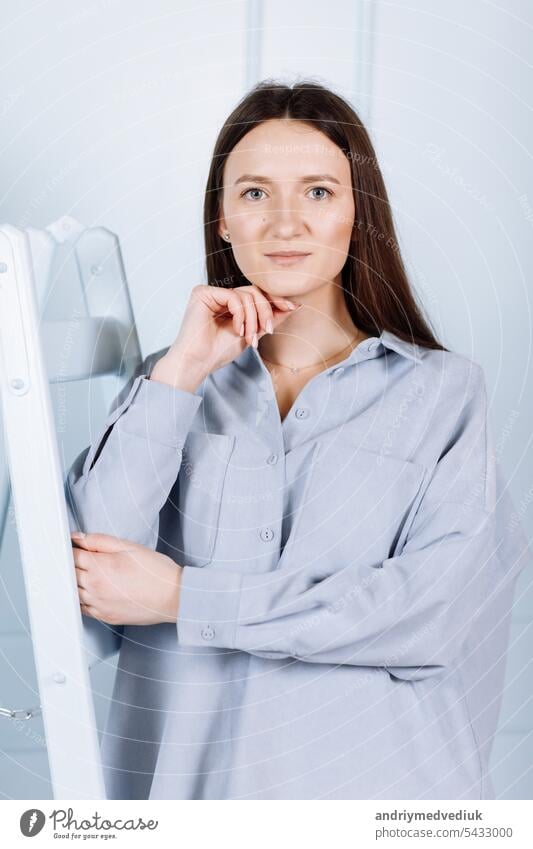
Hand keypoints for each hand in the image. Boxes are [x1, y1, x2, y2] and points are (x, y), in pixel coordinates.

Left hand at [71, 532, 180, 625]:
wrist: (173, 596)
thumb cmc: (156, 570)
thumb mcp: (128, 547)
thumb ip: (100, 541)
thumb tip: (78, 538)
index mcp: (100, 566)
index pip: (71, 555)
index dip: (69, 548)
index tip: (72, 545)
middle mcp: (95, 587)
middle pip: (68, 573)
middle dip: (69, 563)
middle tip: (77, 557)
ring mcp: (98, 604)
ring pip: (72, 592)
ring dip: (73, 581)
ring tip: (84, 573)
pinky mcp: (104, 616)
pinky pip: (81, 608)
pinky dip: (80, 598)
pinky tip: (89, 591)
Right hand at [156, 283, 301, 381]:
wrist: (198, 363)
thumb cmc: (219, 352)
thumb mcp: (252, 333)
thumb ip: (269, 318)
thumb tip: (294, 305)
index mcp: (229, 302)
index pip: (257, 294)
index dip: (275, 299)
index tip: (292, 307)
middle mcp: (220, 294)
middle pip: (254, 291)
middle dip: (265, 311)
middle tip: (267, 330)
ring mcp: (211, 292)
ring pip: (247, 294)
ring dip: (254, 318)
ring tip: (249, 337)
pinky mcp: (203, 293)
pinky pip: (234, 297)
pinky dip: (241, 315)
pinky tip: (237, 330)